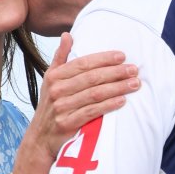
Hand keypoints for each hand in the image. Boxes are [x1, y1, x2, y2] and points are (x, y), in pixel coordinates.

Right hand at [28, 34, 139, 162]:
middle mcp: (57, 90)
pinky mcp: (67, 124)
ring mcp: (61, 107)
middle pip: (92, 78)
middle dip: (115, 73)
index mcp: (55, 76)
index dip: (104, 59)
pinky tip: (122, 101)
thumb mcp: (50, 80)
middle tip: (134, 70)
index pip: (83, 63)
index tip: (122, 56)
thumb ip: (60, 57)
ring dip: (117, 88)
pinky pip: (92, 112)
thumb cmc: (50, 106)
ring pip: (95, 94)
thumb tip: (67, 35)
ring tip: (134, 84)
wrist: (40, 138)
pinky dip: (108, 105)